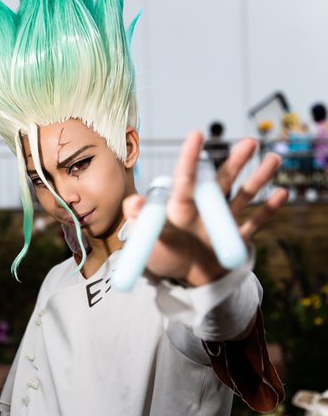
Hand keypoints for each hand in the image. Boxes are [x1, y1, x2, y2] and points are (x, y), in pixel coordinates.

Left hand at [123, 131, 287, 286]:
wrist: (185, 280)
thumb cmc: (164, 259)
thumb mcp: (147, 243)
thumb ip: (142, 222)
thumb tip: (133, 202)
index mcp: (181, 207)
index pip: (186, 179)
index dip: (190, 158)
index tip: (197, 134)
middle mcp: (203, 209)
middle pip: (222, 182)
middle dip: (236, 162)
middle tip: (250, 143)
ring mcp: (222, 223)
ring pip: (243, 197)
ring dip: (258, 180)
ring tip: (274, 159)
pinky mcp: (235, 239)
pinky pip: (254, 224)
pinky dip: (268, 211)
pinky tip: (282, 194)